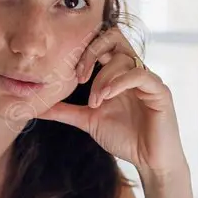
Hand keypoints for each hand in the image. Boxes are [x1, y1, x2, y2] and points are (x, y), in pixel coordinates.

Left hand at [36, 26, 185, 173]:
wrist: (149, 161)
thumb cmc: (124, 138)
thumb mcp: (88, 120)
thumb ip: (65, 110)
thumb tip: (38, 107)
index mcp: (118, 72)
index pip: (102, 42)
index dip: (83, 51)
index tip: (71, 75)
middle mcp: (133, 70)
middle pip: (114, 36)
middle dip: (91, 52)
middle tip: (79, 78)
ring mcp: (148, 78)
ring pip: (123, 57)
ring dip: (102, 78)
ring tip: (95, 102)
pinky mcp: (160, 91)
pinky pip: (139, 74)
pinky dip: (118, 83)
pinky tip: (106, 97)